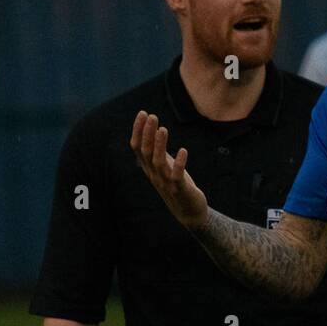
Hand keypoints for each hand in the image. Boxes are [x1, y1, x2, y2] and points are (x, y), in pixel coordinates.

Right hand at [130, 111, 208, 229]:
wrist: (189, 212)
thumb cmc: (176, 185)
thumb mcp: (165, 165)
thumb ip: (159, 150)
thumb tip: (154, 128)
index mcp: (149, 168)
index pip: (137, 147)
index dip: (138, 130)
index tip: (142, 113)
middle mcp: (154, 175)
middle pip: (146, 152)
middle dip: (147, 133)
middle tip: (152, 116)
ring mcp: (166, 183)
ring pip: (158, 162)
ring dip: (160, 145)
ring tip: (163, 129)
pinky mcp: (180, 189)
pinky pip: (177, 176)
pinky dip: (180, 163)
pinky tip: (184, 151)